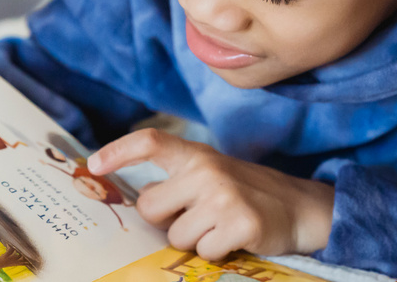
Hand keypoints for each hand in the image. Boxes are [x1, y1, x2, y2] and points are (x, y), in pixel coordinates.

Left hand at [87, 128, 333, 260]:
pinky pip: (204, 252)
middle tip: (198, 218)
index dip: (119, 151)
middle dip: (166, 222)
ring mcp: (225, 197)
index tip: (93, 164)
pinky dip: (217, 253)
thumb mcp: (215, 176)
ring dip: (195, 241)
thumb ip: (179, 182)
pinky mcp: (240, 224)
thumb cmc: (249, 194)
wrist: (302, 208)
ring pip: (176, 236)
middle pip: (150, 208)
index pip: (153, 142)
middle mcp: (209, 171)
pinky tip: (236, 240)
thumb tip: (138, 200)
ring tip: (222, 228)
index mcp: (200, 156)